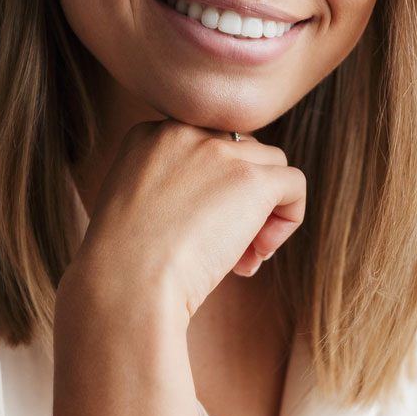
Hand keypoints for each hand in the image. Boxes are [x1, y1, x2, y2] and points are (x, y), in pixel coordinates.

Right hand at [66, 119, 305, 319]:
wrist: (123, 283)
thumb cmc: (122, 265)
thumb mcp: (133, 205)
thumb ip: (171, 186)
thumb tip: (220, 199)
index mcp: (152, 134)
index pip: (207, 148)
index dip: (213, 190)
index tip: (198, 232)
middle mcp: (185, 131)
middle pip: (240, 153)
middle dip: (241, 200)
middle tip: (227, 250)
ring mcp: (220, 152)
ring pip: (271, 165)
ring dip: (265, 211)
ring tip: (245, 256)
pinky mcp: (252, 179)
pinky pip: (294, 184)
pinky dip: (289, 218)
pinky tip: (262, 252)